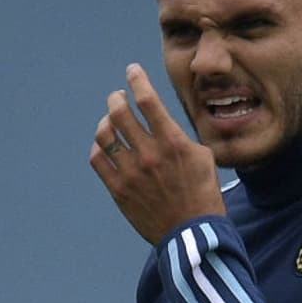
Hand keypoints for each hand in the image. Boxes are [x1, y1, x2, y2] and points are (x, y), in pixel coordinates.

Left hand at [89, 64, 224, 243]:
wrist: (190, 232)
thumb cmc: (202, 193)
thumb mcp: (204, 157)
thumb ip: (180, 136)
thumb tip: (163, 120)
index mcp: (173, 142)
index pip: (147, 100)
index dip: (137, 79)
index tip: (132, 71)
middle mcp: (149, 154)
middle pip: (119, 112)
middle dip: (116, 98)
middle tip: (118, 97)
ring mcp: (130, 172)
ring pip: (104, 134)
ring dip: (105, 121)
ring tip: (110, 120)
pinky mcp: (118, 189)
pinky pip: (98, 158)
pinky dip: (99, 146)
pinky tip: (105, 145)